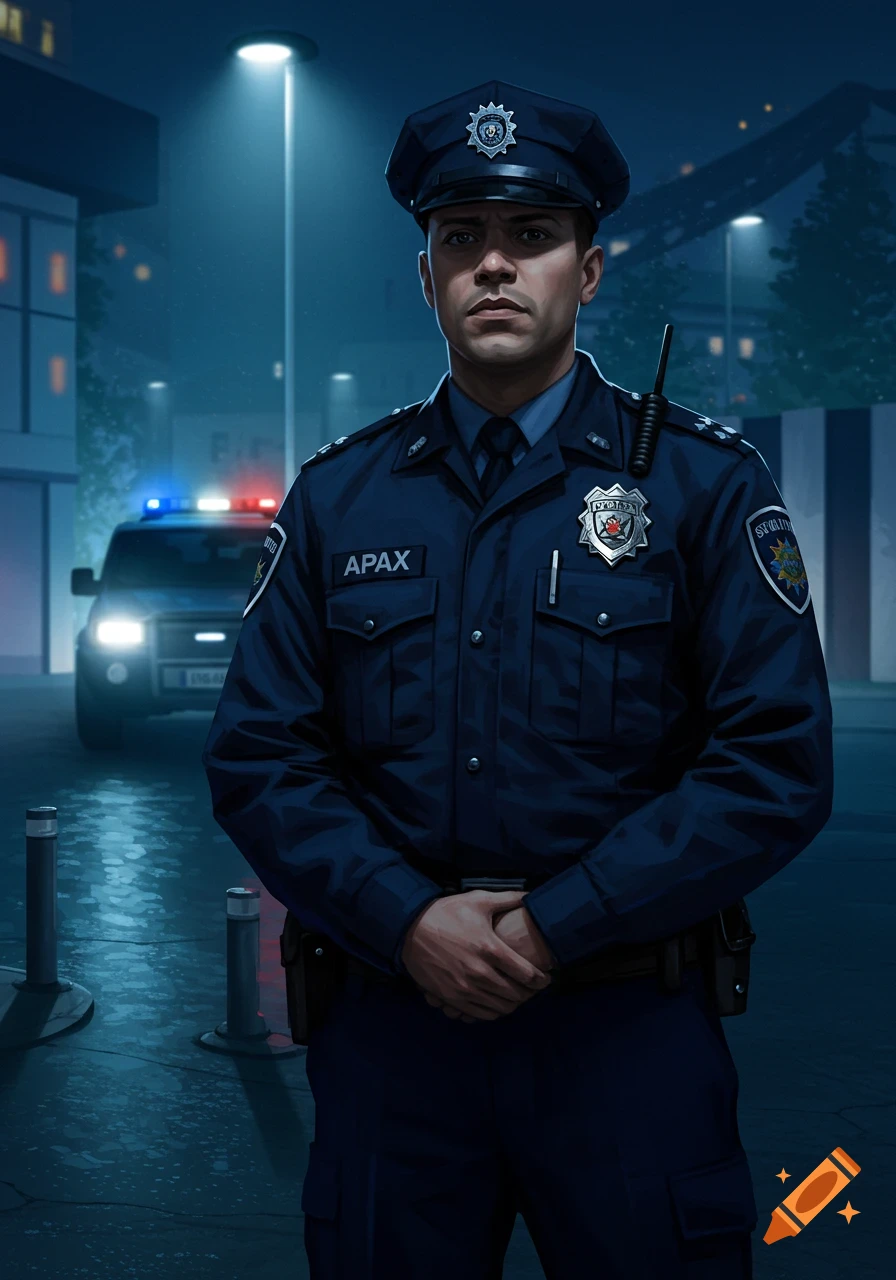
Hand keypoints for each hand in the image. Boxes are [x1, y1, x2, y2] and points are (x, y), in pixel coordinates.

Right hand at [402, 890, 551, 1021]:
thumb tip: (531, 895)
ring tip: (517, 996)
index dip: (541, 979)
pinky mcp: (451, 998)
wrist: (409, 929)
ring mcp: (464, 988)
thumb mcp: (477, 900)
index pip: (526, 973)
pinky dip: (494, 1012)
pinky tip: (497, 1003)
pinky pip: (481, 1014)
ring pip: (500, 1007)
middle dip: (530, 993)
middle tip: (533, 988)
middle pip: (516, 994)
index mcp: (489, 948)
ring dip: (513, 1004)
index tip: (546, 977)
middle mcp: (479, 971)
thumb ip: (508, 899)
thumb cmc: (446, 913)